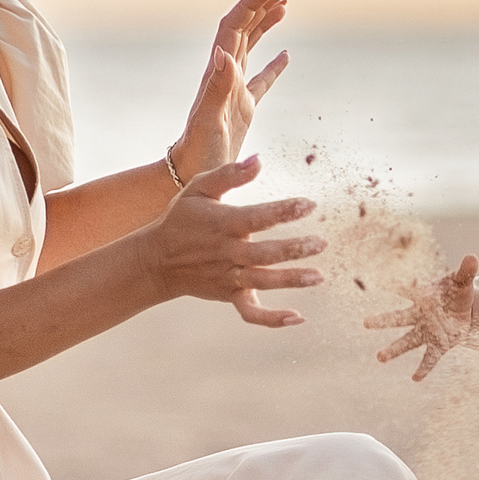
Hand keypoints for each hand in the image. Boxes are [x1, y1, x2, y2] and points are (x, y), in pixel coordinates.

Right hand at [142, 153, 323, 328]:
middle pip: (264, 254)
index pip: (257, 217)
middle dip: (293, 249)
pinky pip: (250, 312)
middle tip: (321, 243)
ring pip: (262, 282)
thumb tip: (259, 160)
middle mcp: (227, 253)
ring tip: (318, 276)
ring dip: (291, 280)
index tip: (309, 205)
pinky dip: (271, 319)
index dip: (284, 211)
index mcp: (223, 224)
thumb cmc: (182, 219)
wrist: (157, 260)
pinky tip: (297, 317)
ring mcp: (228, 277)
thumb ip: (229, 174)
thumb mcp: (199, 188)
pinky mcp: (229, 295)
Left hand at [171, 0, 289, 179]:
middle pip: (244, 27)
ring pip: (251, 46)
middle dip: (262, 1)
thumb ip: (217, 87)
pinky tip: (285, 55)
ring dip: (266, 22)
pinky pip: (260, 79)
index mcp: (218, 73)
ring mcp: (234, 91)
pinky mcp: (243, 109)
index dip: (253, 2)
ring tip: (286, 3)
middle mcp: (224, 75)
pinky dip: (273, 64)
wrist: (188, 175)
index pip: (236, 26)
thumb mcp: (209, 121)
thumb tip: (224, 52)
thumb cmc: (198, 152)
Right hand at [364, 254, 478, 380]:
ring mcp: (426, 332)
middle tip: (365, 323)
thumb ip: (465, 272)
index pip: (407, 290)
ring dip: (394, 349)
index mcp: (423, 297)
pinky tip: (415, 378)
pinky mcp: (438, 345)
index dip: (395, 286)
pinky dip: (424, 368)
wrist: (465, 312)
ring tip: (379, 357)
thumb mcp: (462, 283)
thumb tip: (472, 256)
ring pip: (407, 341)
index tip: (380, 284)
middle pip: (398, 318)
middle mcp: (419, 316)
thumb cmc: (457, 294)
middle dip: (382, 320)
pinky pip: (429, 358)